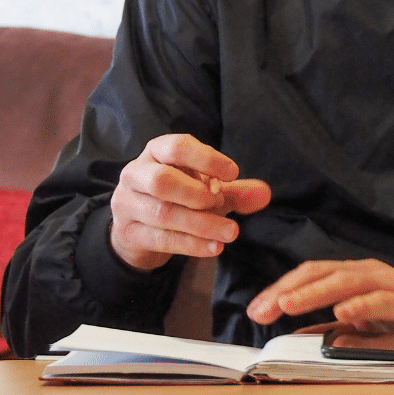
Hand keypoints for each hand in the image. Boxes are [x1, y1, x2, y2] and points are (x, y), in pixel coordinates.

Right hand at [109, 133, 270, 271]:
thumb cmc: (178, 197)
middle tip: (221, 203)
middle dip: (196, 194)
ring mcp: (127, 204)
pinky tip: (215, 247)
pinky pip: (160, 239)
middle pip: (162, 180)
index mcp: (156, 151)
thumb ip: (234, 191)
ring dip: (201, 224)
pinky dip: (191, 244)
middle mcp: (136, 173)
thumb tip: (265, 194)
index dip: (206, 158)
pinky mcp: (128, 233)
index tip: (233, 173)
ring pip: (163, 213)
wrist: (140, 228)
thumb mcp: (206, 189)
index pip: (177, 147)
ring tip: (231, 233)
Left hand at [245, 258, 393, 337]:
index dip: (281, 289)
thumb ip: (334, 327)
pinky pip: (380, 300)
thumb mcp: (364, 324)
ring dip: (313, 293)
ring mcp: (387, 282)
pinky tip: (342, 313)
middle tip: (261, 310)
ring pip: (343, 282)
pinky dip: (360, 305)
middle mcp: (366, 272)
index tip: (256, 309)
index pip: (309, 275)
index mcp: (353, 275)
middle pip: (319, 274)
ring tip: (288, 305)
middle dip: (286, 291)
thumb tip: (299, 336)